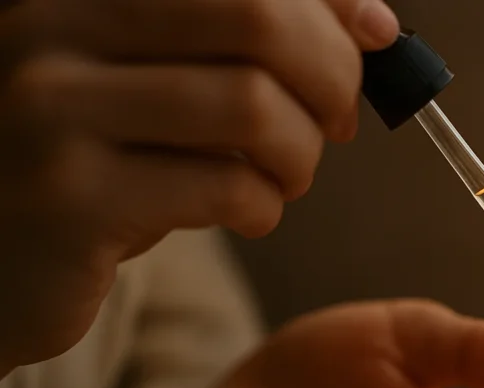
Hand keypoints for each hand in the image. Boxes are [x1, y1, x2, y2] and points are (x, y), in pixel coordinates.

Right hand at [0, 0, 397, 371]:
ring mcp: (51, 108)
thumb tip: (375, 23)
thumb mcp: (162, 81)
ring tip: (287, 178)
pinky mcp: (69, 198)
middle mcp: (52, 24)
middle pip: (259, 19)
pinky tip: (251, 214)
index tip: (374, 39)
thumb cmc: (102, 161)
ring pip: (251, 106)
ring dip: (301, 153)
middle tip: (338, 123)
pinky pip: (224, 188)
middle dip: (331, 77)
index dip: (329, 4)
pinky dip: (265, 206)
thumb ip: (247, 42)